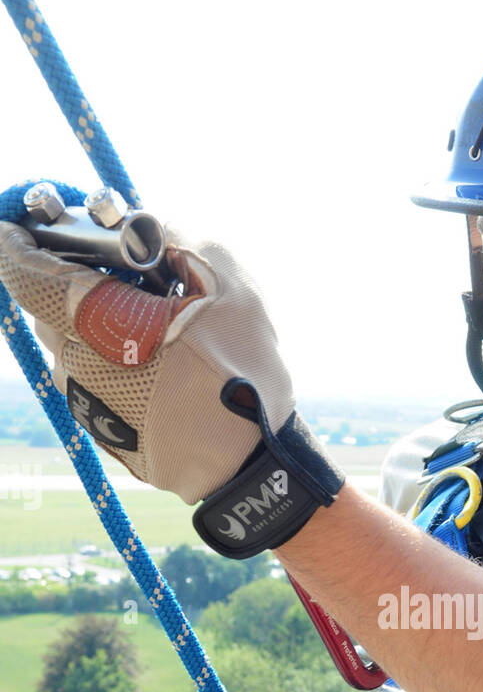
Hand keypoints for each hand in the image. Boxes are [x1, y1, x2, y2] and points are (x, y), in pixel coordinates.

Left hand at [0, 221, 343, 553]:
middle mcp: (76, 363)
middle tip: (121, 278)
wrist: (251, 467)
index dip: (17, 242)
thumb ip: (177, 237)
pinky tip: (161, 369)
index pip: (25, 272)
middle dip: (74, 285)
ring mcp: (84, 402)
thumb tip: (145, 225)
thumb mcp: (226, 283)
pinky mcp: (99, 430)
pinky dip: (113, 363)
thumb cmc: (241, 373)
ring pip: (73, 346)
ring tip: (155, 330)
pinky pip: (93, 379)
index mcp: (97, 321)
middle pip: (50, 309)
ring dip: (98, 328)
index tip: (20, 225)